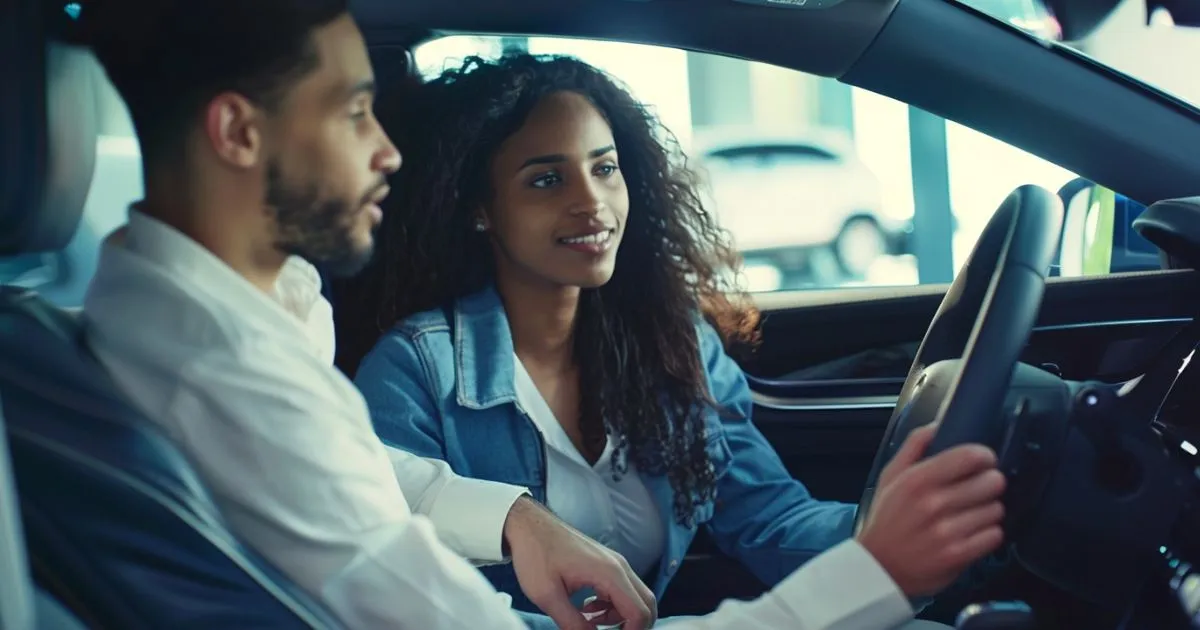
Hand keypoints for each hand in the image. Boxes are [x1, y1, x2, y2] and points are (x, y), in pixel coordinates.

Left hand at [503, 496, 656, 629]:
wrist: (528, 525)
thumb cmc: (536, 553)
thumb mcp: (548, 596)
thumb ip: (572, 624)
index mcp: (608, 573)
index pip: (639, 612)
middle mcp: (618, 566)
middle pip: (646, 604)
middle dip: (632, 626)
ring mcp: (613, 563)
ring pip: (635, 597)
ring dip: (619, 617)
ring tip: (589, 622)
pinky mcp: (606, 563)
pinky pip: (622, 590)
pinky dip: (612, 605)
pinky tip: (587, 609)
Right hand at [857, 424, 1005, 597]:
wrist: (878, 566)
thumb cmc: (887, 519)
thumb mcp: (890, 476)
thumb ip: (914, 446)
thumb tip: (939, 424)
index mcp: (917, 479)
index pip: (970, 456)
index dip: (984, 457)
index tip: (983, 461)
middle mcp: (933, 504)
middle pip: (991, 482)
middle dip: (990, 483)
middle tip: (981, 489)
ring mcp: (947, 531)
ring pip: (996, 509)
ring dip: (989, 510)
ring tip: (975, 513)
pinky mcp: (958, 555)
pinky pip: (994, 535)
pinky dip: (989, 533)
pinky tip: (975, 532)